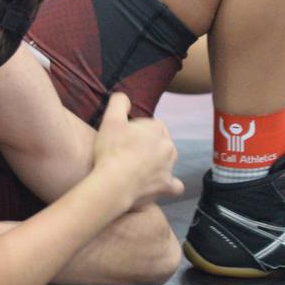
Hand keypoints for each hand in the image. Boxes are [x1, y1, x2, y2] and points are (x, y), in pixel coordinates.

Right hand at [93, 93, 183, 210]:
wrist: (114, 183)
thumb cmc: (112, 150)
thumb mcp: (110, 119)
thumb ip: (119, 103)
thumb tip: (125, 98)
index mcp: (157, 129)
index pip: (151, 124)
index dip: (136, 129)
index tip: (122, 137)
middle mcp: (169, 146)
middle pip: (161, 141)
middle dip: (148, 144)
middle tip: (127, 151)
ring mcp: (169, 167)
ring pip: (168, 160)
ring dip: (158, 161)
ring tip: (138, 167)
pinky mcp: (167, 186)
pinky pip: (175, 185)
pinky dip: (168, 184)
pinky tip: (158, 183)